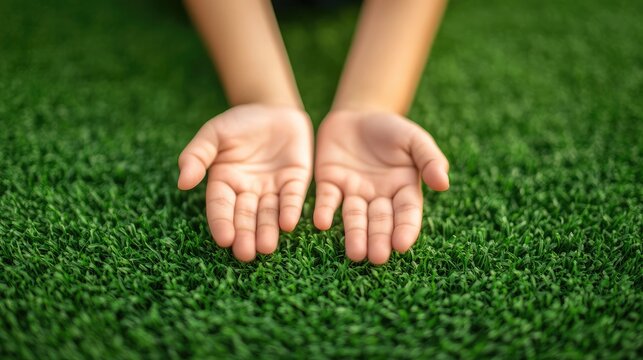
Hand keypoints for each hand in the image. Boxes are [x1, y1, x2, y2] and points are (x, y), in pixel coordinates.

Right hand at [178, 104, 312, 261]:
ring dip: (268, 231)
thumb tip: (183, 182)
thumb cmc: (239, 122)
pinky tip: (289, 224)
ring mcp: (272, 188)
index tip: (224, 239)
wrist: (273, 107)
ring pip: (269, 213)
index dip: (222, 223)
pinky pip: (292, 198)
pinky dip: (290, 210)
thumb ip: (197, 155)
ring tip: (267, 248)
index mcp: (224, 182)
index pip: (221, 207)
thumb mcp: (214, 133)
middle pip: (246, 217)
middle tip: (246, 255)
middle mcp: (248, 191)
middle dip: (246, 236)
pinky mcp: (295, 181)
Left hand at [313, 110, 448, 263]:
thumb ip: (429, 158)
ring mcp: (353, 193)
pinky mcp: (330, 184)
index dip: (405, 229)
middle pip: (379, 221)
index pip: (407, 213)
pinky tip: (321, 223)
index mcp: (403, 189)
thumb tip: (443, 184)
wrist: (357, 113)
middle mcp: (378, 197)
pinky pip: (327, 200)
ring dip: (354, 235)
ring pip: (354, 217)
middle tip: (376, 258)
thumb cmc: (391, 128)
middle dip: (378, 239)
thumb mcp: (414, 138)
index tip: (402, 245)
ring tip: (354, 254)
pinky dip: (325, 211)